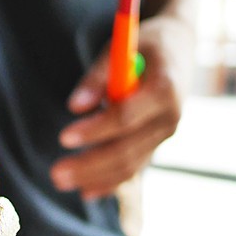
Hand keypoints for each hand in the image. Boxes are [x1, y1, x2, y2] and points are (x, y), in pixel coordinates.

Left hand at [51, 14, 195, 200]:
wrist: (179, 49)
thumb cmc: (146, 44)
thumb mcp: (122, 46)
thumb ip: (97, 76)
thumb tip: (74, 106)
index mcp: (165, 89)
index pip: (126, 118)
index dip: (95, 130)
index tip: (64, 137)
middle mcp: (170, 117)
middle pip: (126, 150)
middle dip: (89, 165)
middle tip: (55, 173)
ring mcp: (164, 135)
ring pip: (129, 165)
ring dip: (93, 178)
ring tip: (60, 181)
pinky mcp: (155, 145)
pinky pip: (133, 169)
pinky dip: (109, 182)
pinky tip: (85, 192)